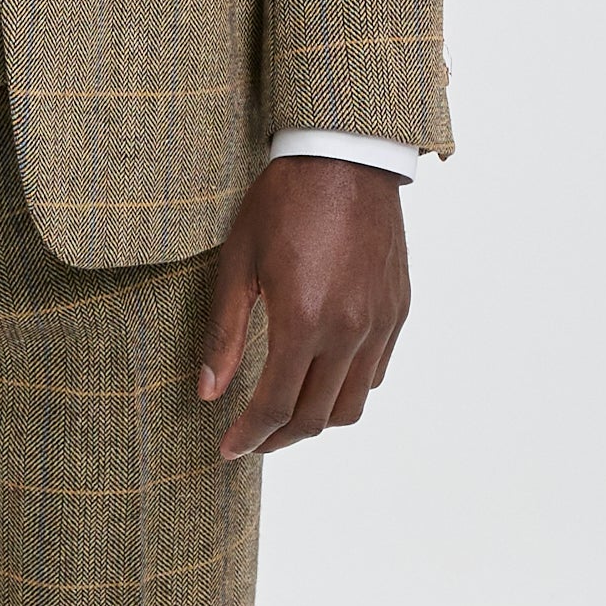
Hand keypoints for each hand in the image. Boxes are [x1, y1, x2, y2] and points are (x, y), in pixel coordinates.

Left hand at [197, 156, 408, 456]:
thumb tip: (207, 391)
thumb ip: (225, 332)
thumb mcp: (239, 260)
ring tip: (286, 413)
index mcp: (304, 319)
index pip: (276, 406)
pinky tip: (321, 374)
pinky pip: (376, 372)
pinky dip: (348, 388)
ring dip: (316, 420)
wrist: (344, 156)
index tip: (228, 449)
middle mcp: (348, 331)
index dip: (249, 436)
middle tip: (251, 438)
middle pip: (316, 417)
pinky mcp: (397, 310)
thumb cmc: (283, 200)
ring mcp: (379, 323)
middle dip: (279, 438)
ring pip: (352, 405)